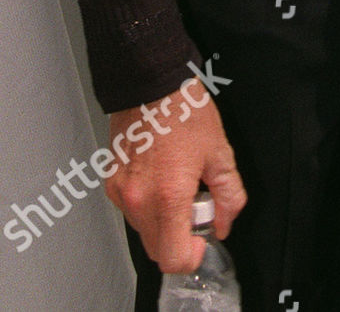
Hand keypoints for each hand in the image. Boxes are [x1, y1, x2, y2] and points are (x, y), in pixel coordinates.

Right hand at [105, 82, 245, 273]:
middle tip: (194, 200)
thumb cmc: (183, 109)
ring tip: (177, 180)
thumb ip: (229, 195)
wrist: (150, 80)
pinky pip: (131, 209)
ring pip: (143, 230)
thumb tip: (223, 222)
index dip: (191, 256)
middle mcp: (138, 199)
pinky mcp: (110, 182)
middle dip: (179, 236)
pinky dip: (147, 203)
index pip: (173, 258)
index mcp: (168, 195)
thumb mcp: (220, 151)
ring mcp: (120, 192)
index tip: (201, 237)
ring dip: (162, 219)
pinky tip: (161, 173)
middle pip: (157, 249)